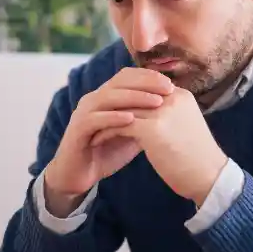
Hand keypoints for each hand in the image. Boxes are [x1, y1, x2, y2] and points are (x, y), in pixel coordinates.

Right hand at [44, 67, 173, 216]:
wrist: (79, 175)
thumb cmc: (109, 151)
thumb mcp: (135, 132)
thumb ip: (149, 118)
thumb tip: (176, 108)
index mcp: (107, 96)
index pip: (128, 76)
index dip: (150, 76)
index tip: (171, 84)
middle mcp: (94, 99)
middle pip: (120, 81)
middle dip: (146, 83)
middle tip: (168, 88)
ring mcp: (83, 113)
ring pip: (108, 97)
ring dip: (134, 97)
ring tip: (156, 102)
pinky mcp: (76, 130)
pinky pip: (94, 119)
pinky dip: (113, 117)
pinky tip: (131, 119)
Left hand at [91, 87, 227, 206]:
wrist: (209, 176)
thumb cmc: (196, 156)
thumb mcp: (183, 125)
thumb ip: (167, 114)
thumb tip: (146, 114)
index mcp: (180, 95)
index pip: (146, 86)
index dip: (127, 95)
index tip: (111, 106)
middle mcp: (172, 98)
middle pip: (133, 93)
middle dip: (113, 104)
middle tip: (96, 114)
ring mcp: (163, 111)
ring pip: (124, 108)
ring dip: (106, 117)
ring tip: (93, 127)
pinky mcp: (153, 129)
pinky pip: (121, 124)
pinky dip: (107, 131)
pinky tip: (98, 139)